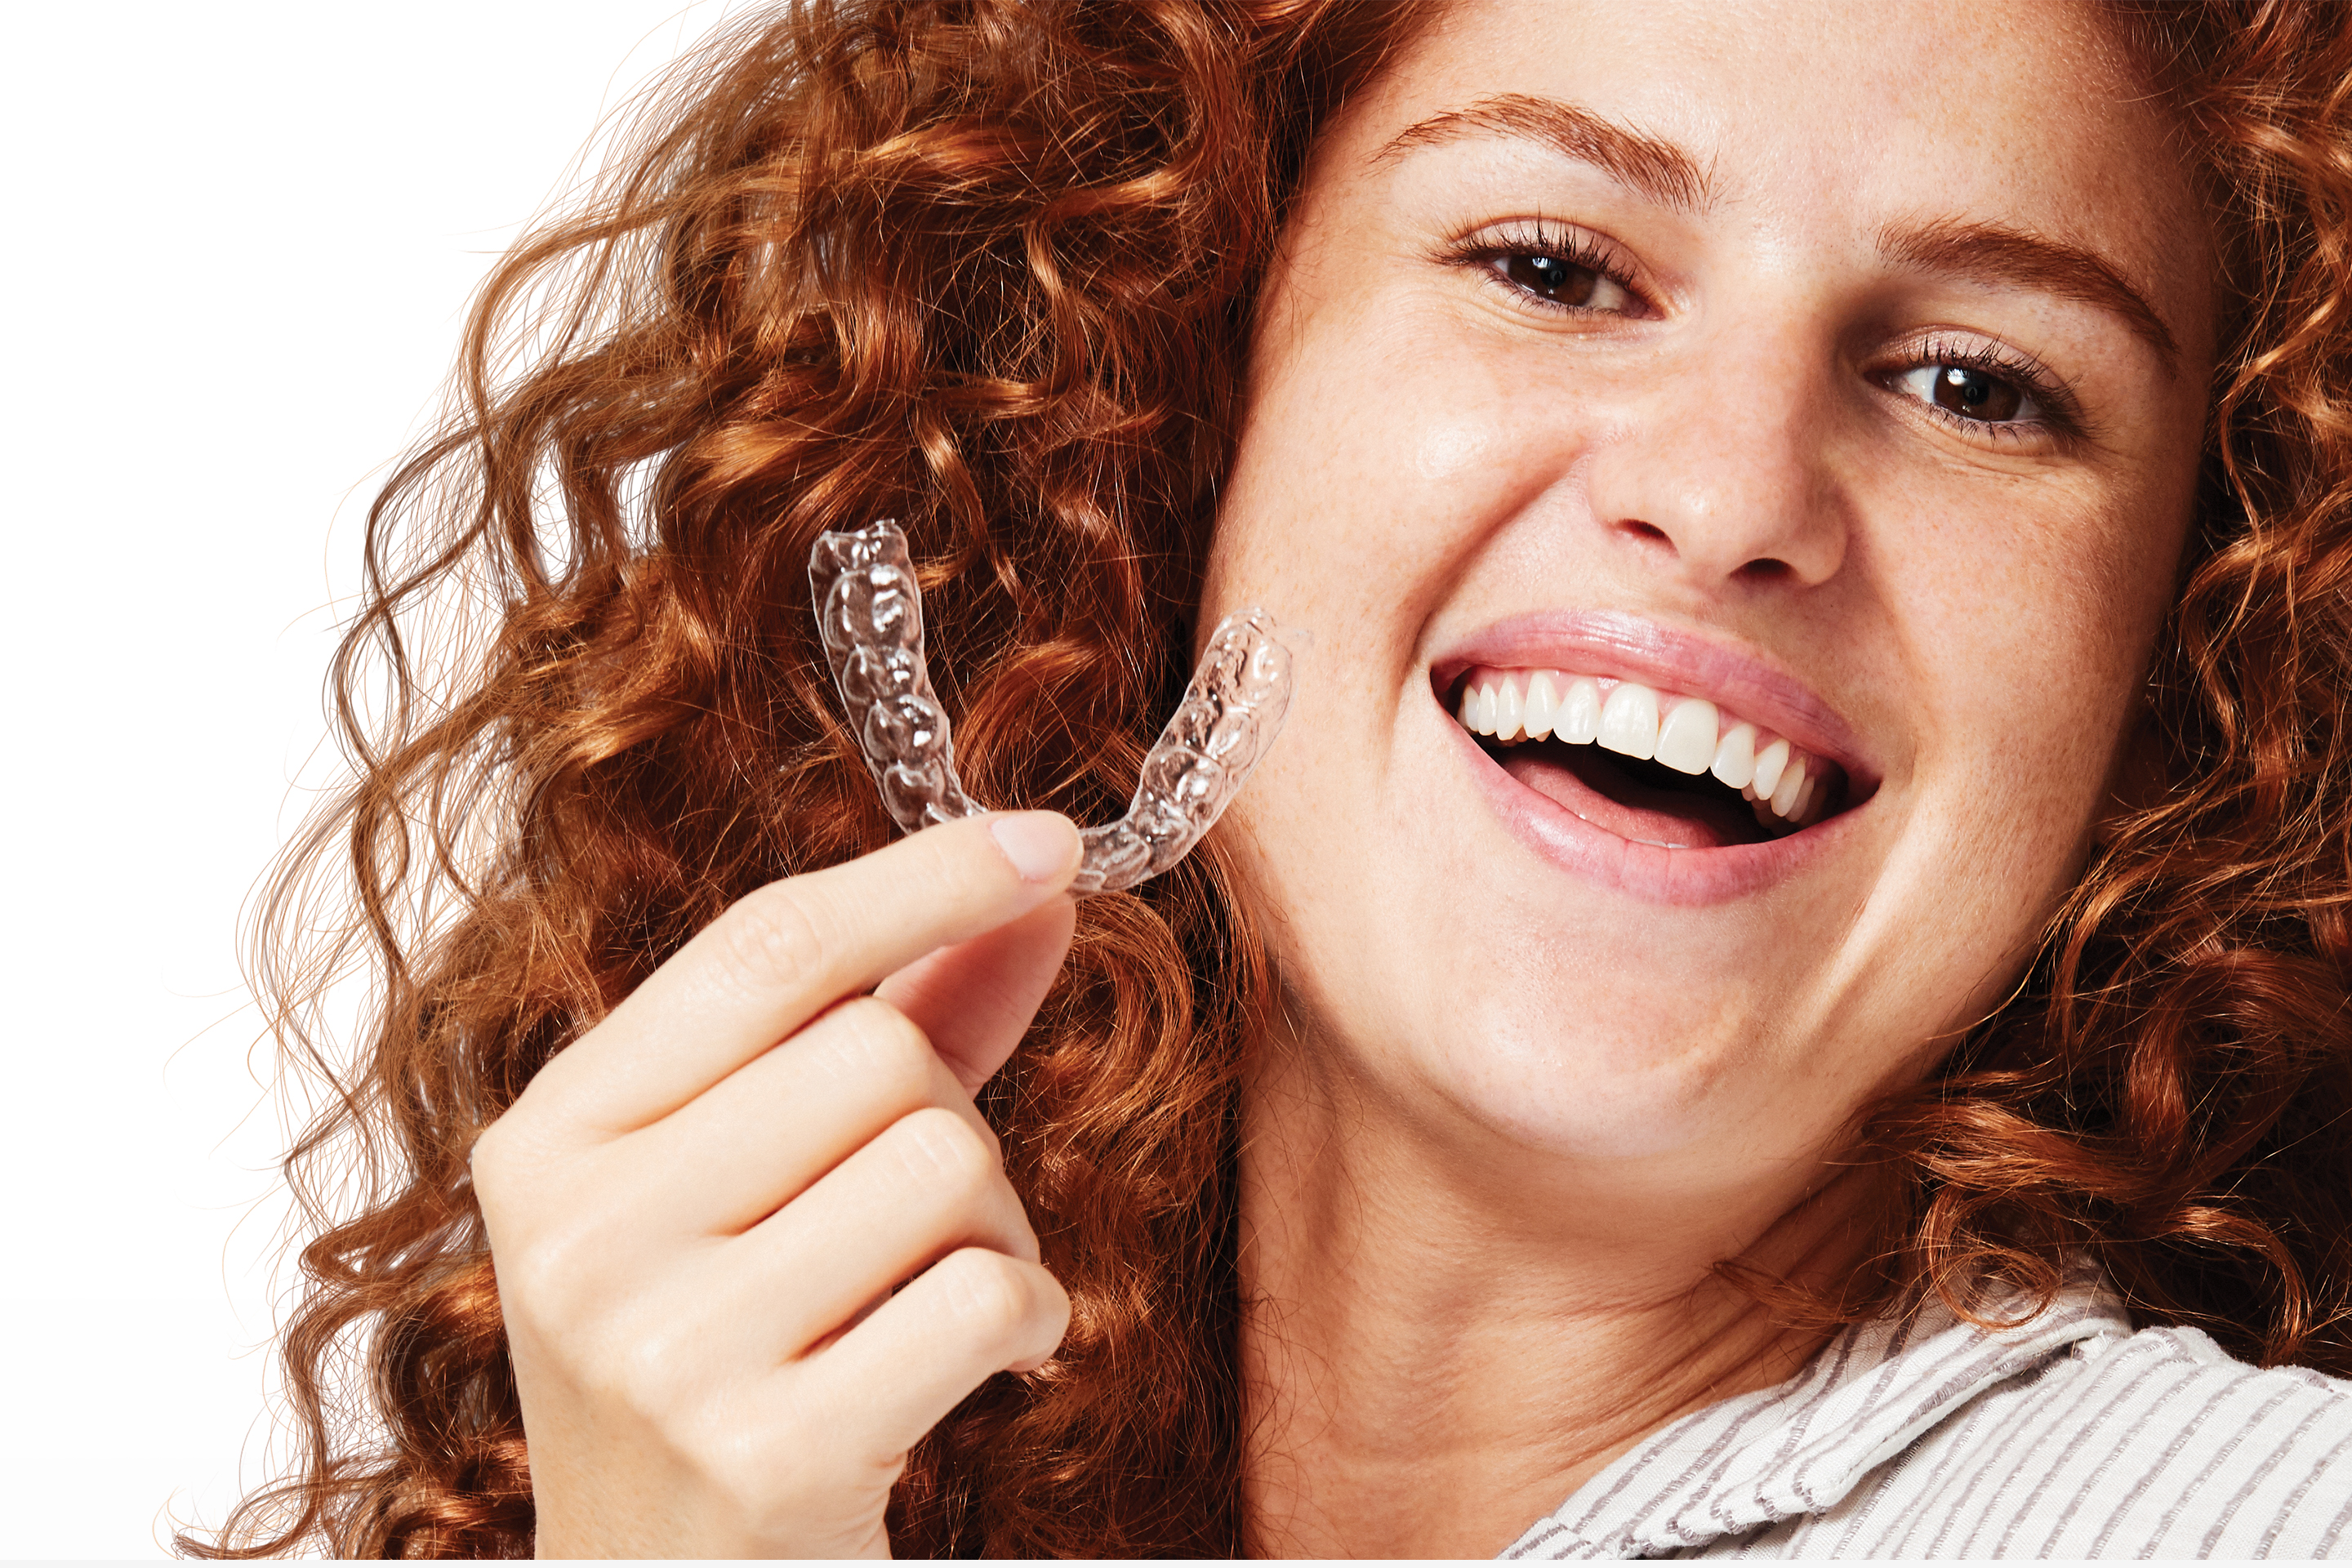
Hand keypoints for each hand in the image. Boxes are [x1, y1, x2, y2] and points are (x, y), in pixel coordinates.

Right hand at [468, 812, 1083, 1556]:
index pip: (764, 950)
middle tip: (913, 1229)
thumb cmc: (735, 1360)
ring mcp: (657, 1351)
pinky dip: (1030, 1320)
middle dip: (952, 1126)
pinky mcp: (761, 1454)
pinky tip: (979, 1365)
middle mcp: (576, 1236)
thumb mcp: (768, 1180)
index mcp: (551, 1137)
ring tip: (930, 1301)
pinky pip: (983, 1292)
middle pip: (879, 1055)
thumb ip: (901, 1019)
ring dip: (996, 1230)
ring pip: (946, 1162)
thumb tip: (1037, 883)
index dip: (924, 879)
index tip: (1047, 843)